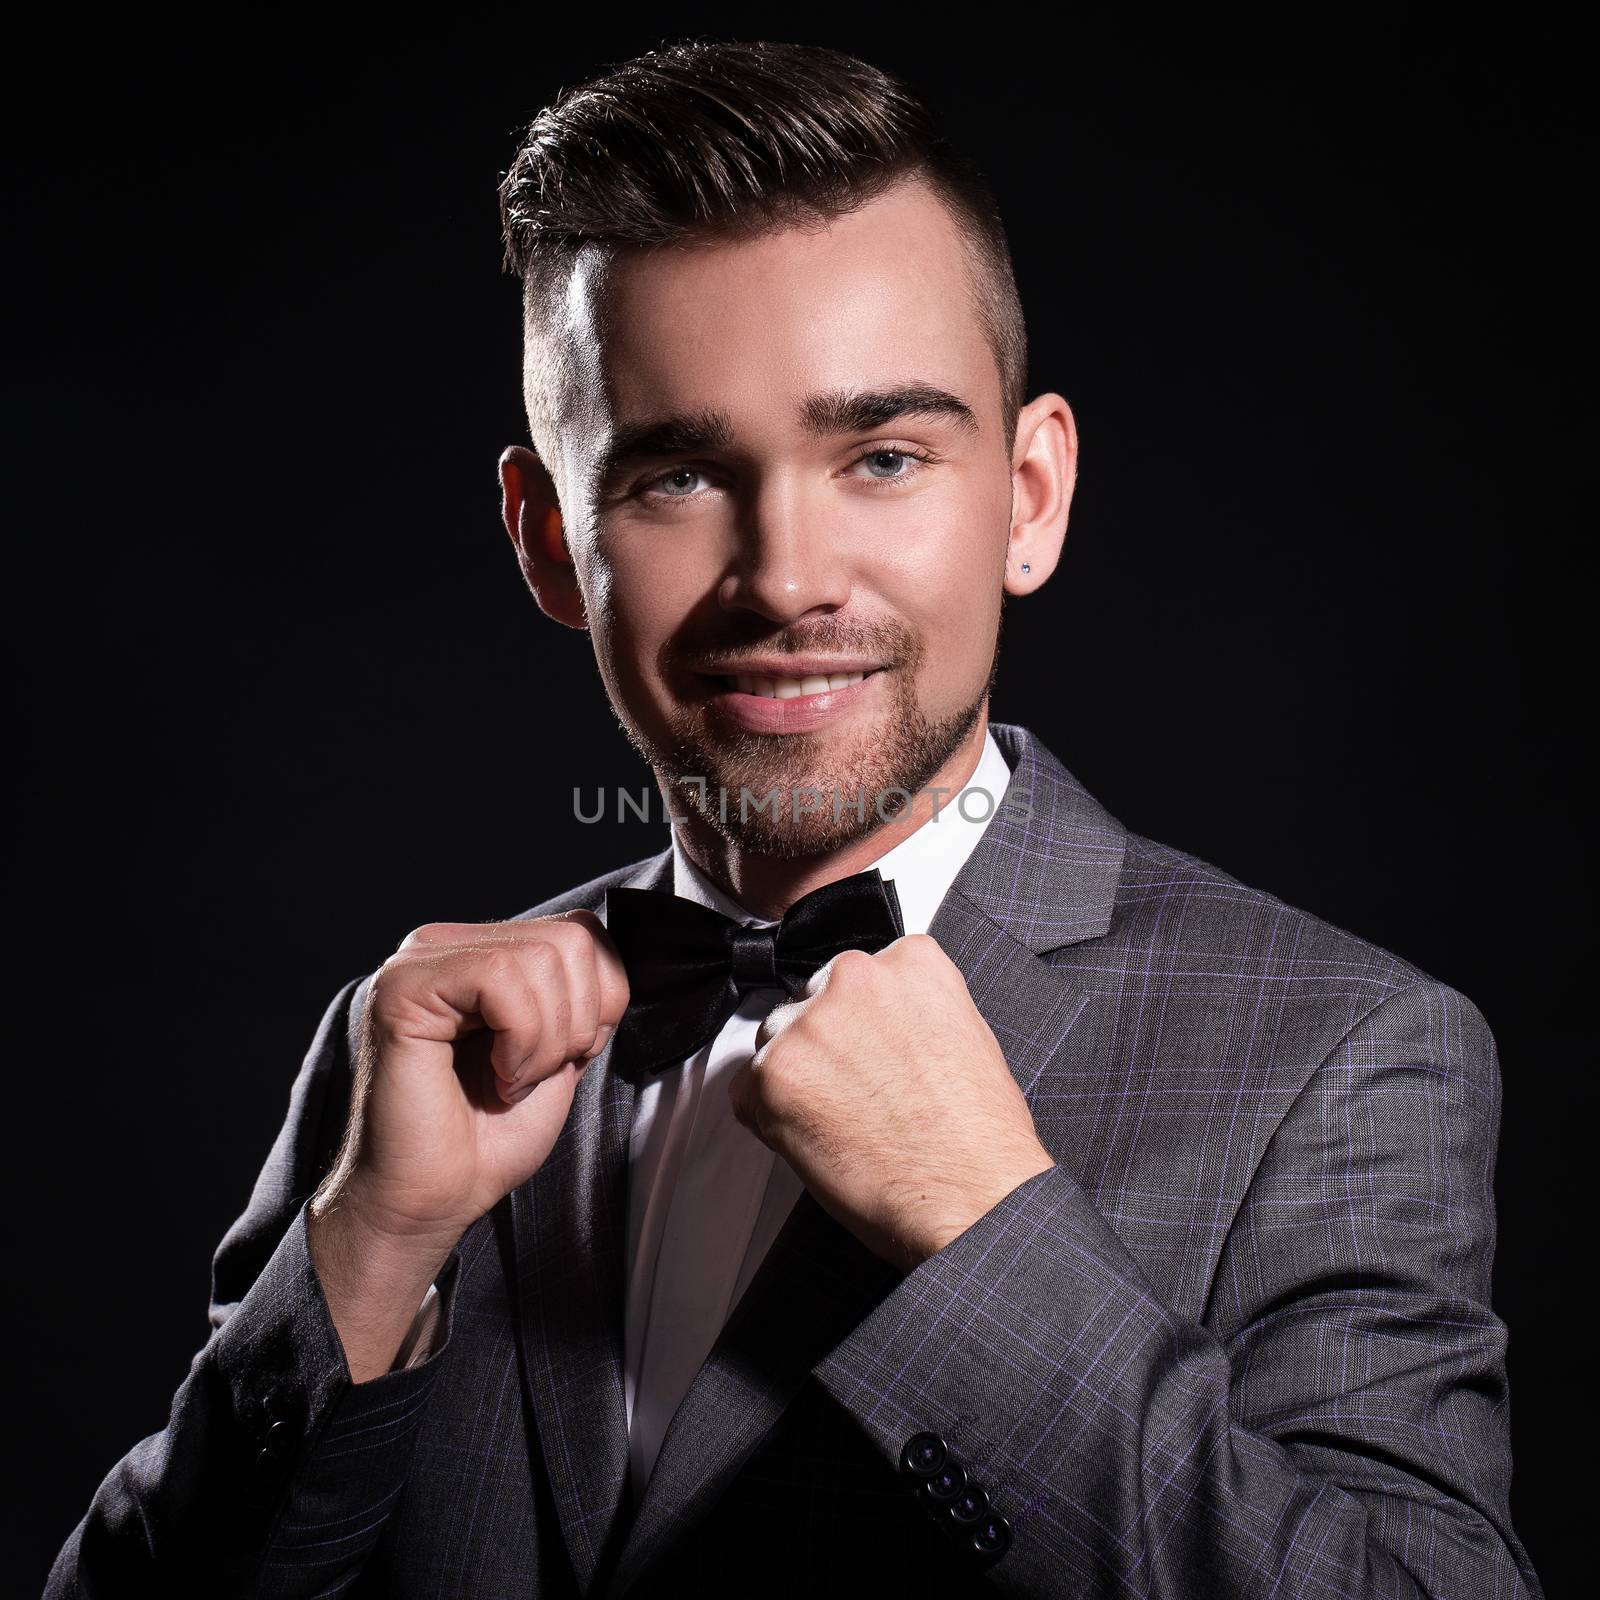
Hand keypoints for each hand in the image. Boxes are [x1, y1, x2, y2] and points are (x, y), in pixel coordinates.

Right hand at [312, 911, 629, 1246]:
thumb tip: (616, 966)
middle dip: (577, 1022)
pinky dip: (519, 1038)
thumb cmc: (484, 1142)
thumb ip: (583, 1001)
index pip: (582, 930)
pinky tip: (495, 1076)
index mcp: (482, 953)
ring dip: (545, 1041)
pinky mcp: (404, 986)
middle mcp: (446, 945)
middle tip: (531, 1075)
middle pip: (572, 938)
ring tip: (508, 1081)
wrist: (427, 1202)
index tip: (565, 1058)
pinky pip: (499, 977)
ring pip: (541, 957)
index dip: (601, 1001)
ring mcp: (419, 960)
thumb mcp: (561, 1055)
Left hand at [730, 934, 1054, 1272]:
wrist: (972, 1196)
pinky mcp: (774, 1072)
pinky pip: (748, 1088)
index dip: (864, 1024)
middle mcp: (854, 977)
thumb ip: (914, 1009)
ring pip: (778, 1040)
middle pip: (814, 1001)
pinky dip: (769, 1116)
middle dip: (827, 1044)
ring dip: (797, 1076)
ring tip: (843, 1122)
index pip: (861, 976)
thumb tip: (879, 1023)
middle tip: (858, 1094)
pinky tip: (818, 1139)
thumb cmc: (979, 1137)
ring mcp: (810, 1023)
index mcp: (909, 961)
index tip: (873, 1052)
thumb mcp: (966, 1036)